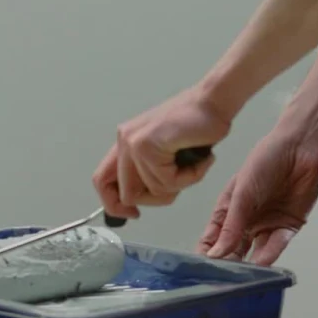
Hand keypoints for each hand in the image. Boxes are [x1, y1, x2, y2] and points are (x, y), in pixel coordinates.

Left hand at [93, 86, 232, 219]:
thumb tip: (137, 203)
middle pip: (126, 195)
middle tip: (178, 187)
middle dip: (156, 199)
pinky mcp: (147, 144)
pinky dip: (189, 177)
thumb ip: (150, 172)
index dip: (114, 205)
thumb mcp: (166, 154)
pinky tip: (200, 160)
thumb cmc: (198, 126)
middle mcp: (124, 140)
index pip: (102, 181)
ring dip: (181, 184)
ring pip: (152, 190)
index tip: (134, 214)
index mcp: (126, 142)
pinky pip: (167, 181)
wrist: (214, 102)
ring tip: (195, 164)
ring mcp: (133, 142)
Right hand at [199, 127, 317, 265]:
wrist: (301, 148)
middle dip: (228, 264)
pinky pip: (276, 245)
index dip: (206, 254)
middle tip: (221, 280)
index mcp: (229, 210)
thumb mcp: (242, 194)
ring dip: (249, 264)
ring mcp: (267, 225)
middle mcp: (247, 221)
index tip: (200, 271)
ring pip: (255, 252)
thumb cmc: (265, 160)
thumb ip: (230, 227)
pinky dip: (269, 255)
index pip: (213, 238)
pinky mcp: (288, 227)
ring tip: (241, 277)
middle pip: (234, 250)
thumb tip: (215, 254)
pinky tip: (261, 264)